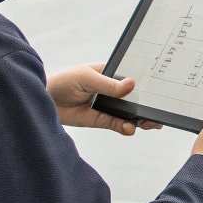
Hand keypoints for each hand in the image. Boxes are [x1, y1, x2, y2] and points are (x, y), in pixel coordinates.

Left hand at [46, 64, 161, 135]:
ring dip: (139, 118)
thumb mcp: (87, 78)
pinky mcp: (100, 120)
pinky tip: (130, 128)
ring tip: (150, 123)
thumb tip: (131, 84)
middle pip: (133, 98)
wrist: (45, 101)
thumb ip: (109, 84)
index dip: (144, 84)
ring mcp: (106, 106)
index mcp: (109, 74)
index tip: (158, 90)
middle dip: (146, 105)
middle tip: (158, 112)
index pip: (130, 78)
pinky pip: (116, 124)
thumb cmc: (63, 82)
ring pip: (128, 113)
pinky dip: (125, 127)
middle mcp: (111, 90)